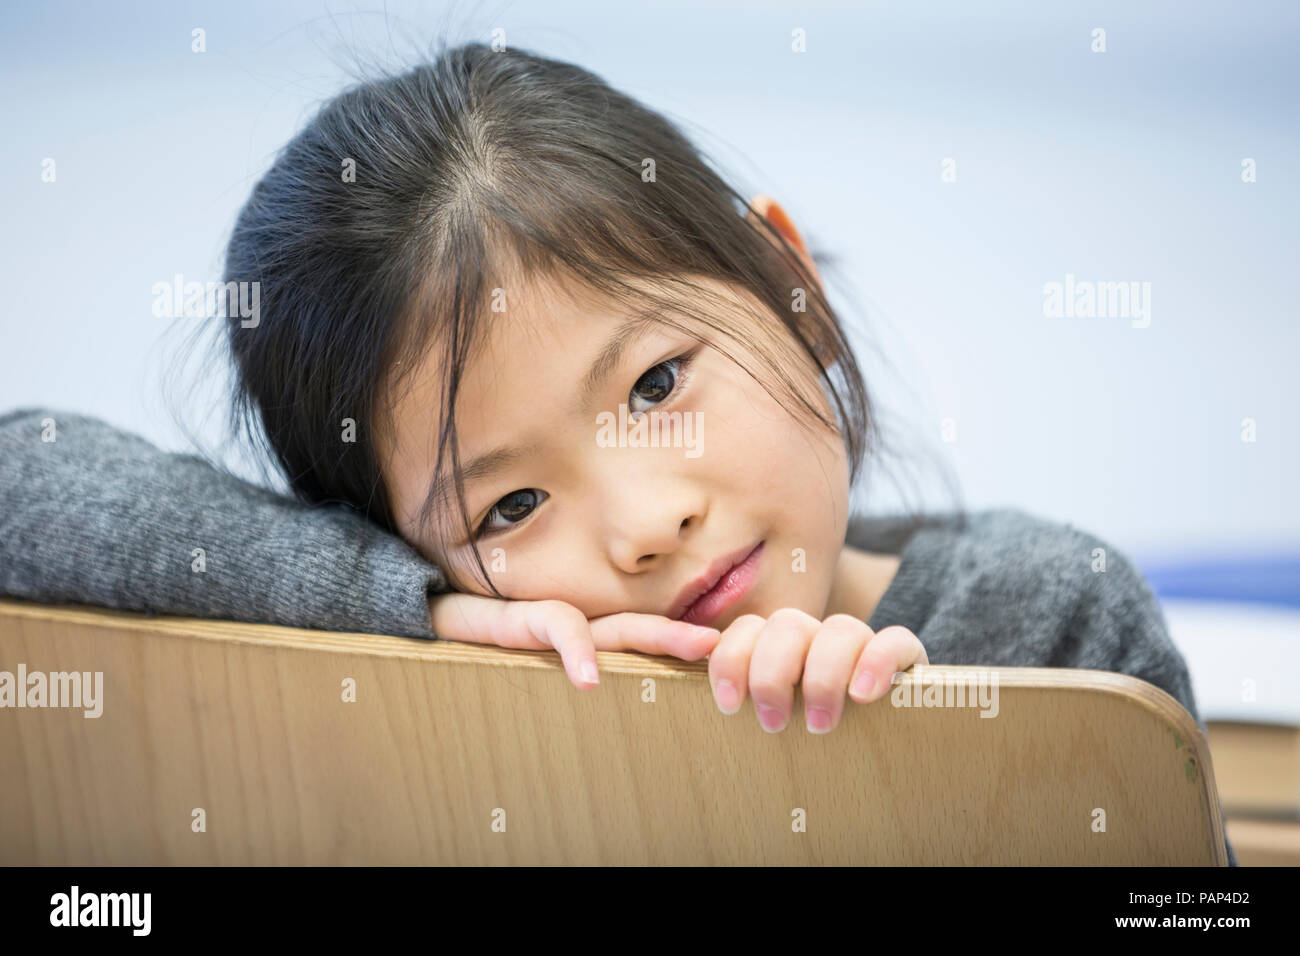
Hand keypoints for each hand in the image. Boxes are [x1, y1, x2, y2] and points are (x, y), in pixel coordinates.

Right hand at [429, 592, 722, 689]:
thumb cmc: (472, 668)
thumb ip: (564, 707)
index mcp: (578, 647)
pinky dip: (573, 648)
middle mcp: (569, 632)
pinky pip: (549, 624)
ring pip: (609, 625)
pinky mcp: (510, 620)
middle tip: (728, 649)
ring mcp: (542, 622)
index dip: (679, 651)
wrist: (414, 629)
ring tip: (693, 648)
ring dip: (654, 636)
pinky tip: (590, 675)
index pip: (637, 644)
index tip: (724, 665)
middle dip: (684, 639)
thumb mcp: (524, 692)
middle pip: (638, 631)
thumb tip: (618, 767)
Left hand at [707, 609, 927, 733]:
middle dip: (772, 674)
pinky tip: (864, 696)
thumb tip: (714, 712)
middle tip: (774, 724)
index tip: (728, 705)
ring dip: (822, 676)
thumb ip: (744, 711)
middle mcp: (818, 639)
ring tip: (819, 725)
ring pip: (840, 628)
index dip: (731, 660)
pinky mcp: (906, 658)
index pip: (748, 629)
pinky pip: (895, 640)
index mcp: (779, 650)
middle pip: (788, 625)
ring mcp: (862, 645)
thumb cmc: (812, 751)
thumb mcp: (773, 729)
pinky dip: (877, 663)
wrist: (884, 763)